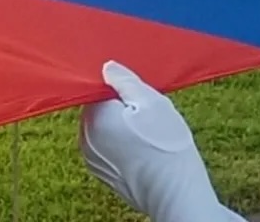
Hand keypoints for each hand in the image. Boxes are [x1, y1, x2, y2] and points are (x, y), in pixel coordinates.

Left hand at [79, 61, 234, 221]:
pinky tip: (141, 148)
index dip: (119, 87)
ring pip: (102, 128)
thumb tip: (106, 67)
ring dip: (118, 125)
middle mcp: (85, 137)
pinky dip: (119, 143)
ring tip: (146, 133)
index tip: (138, 94)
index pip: (98, 88)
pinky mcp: (101, 172)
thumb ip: (125, 81)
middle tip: (146, 113)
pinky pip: (106, 146)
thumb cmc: (166, 146)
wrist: (174, 194)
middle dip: (118, 106)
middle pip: (98, 108)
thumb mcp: (152, 102)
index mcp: (94, 117)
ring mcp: (91, 157)